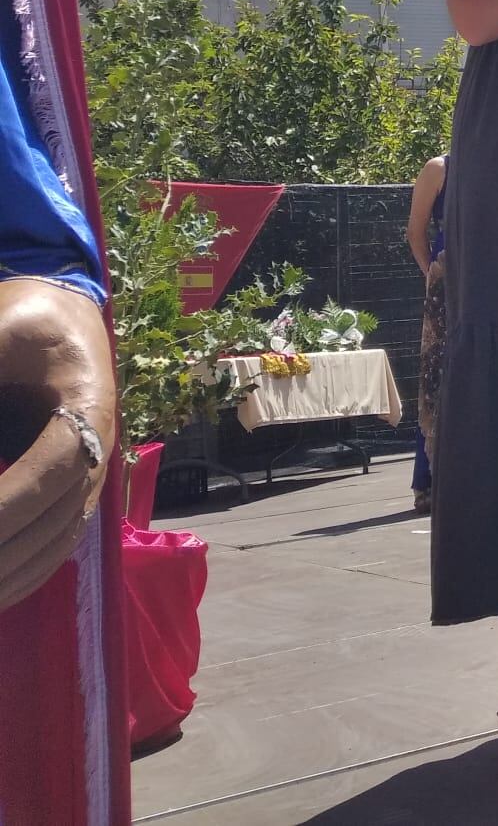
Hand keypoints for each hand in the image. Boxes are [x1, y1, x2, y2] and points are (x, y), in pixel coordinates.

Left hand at [0, 280, 115, 614]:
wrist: (65, 308)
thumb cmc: (31, 315)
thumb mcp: (1, 327)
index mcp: (87, 405)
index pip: (54, 470)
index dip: (9, 506)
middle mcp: (100, 447)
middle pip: (59, 518)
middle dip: (2, 553)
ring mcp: (95, 470)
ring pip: (60, 541)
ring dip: (12, 576)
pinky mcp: (79, 485)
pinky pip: (61, 541)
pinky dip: (28, 573)